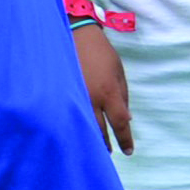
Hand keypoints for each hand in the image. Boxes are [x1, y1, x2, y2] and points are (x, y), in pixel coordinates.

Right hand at [74, 22, 134, 154]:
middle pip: (99, 130)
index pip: (120, 123)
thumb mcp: (119, 72)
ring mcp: (74, 97)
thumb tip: (127, 119)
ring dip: (89, 139)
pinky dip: (74, 126)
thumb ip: (123, 96)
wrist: (75, 34)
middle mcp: (91, 98)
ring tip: (94, 149)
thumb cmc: (101, 53)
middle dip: (105, 145)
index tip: (128, 151)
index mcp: (109, 92)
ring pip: (81, 126)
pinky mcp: (61, 94)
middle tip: (110, 155)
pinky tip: (76, 133)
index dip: (125, 139)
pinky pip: (68, 116)